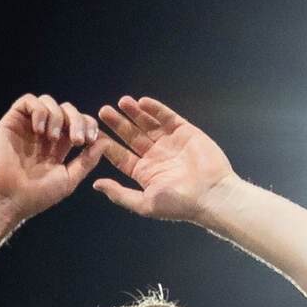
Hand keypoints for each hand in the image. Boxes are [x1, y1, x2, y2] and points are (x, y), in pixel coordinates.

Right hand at [0, 93, 105, 223]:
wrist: (7, 200)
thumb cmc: (35, 196)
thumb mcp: (68, 180)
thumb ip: (87, 161)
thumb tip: (105, 143)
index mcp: (57, 146)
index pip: (79, 122)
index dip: (88, 125)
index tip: (89, 140)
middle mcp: (42, 134)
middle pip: (67, 109)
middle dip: (77, 121)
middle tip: (77, 141)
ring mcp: (26, 127)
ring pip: (49, 102)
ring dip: (57, 117)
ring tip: (52, 138)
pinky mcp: (11, 122)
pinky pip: (28, 101)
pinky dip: (39, 110)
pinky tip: (39, 129)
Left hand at [93, 96, 238, 222]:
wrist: (212, 195)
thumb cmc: (179, 205)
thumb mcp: (144, 203)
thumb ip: (119, 194)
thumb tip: (96, 184)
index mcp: (144, 172)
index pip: (120, 155)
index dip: (107, 145)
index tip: (94, 134)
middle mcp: (155, 156)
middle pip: (131, 136)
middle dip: (118, 124)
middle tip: (103, 112)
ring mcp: (170, 143)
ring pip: (148, 124)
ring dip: (134, 113)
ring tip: (121, 102)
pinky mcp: (186, 132)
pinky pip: (167, 117)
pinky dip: (155, 109)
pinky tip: (142, 102)